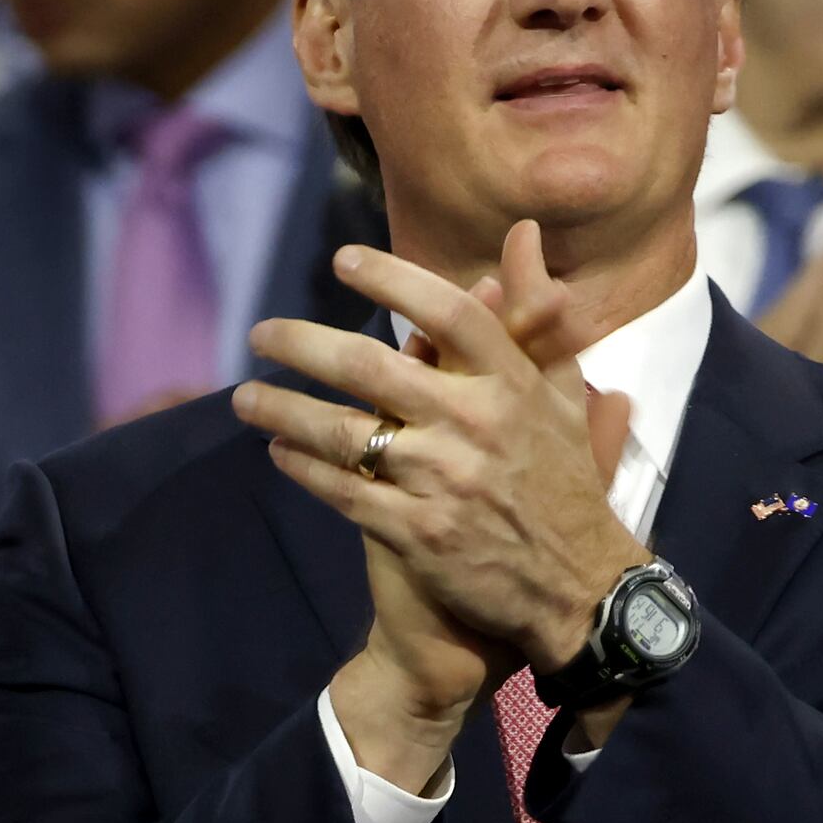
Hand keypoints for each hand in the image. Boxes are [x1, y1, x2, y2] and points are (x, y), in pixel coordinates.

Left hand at [240, 222, 649, 676]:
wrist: (578, 586)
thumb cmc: (564, 481)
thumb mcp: (565, 394)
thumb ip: (534, 317)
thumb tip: (522, 236)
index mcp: (515, 385)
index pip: (451, 313)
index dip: (395, 278)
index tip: (342, 259)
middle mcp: (477, 424)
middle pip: (371, 367)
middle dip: (304, 344)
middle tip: (260, 332)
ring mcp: (444, 480)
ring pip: (341, 432)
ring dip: (282, 410)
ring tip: (244, 398)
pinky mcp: (417, 532)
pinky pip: (341, 491)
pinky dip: (302, 467)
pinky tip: (277, 451)